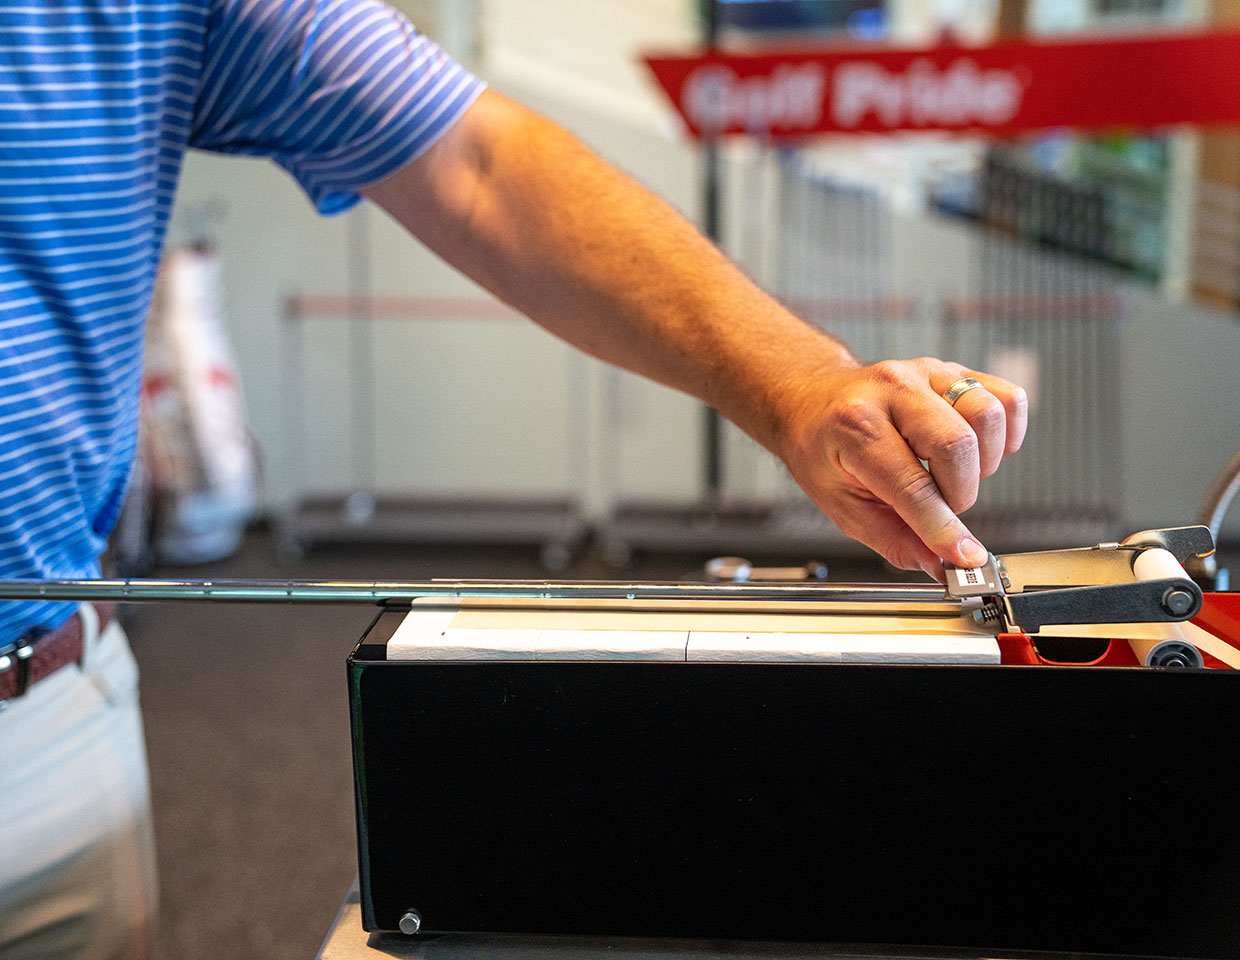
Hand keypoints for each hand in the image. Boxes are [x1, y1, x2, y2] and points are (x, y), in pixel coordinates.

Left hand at [777, 357, 1027, 578]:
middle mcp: (892, 390)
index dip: (943, 528)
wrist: (810, 402)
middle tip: (941, 508)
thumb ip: (895, 540)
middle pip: (957, 445)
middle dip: (960, 495)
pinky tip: (979, 450)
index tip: (964, 557)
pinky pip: (1006, 397)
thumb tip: (941, 566)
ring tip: (954, 475)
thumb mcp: (842, 505)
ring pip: (987, 415)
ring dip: (984, 462)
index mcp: (854, 425)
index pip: (912, 485)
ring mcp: (925, 374)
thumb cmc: (821, 450)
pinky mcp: (952, 370)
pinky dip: (1006, 432)